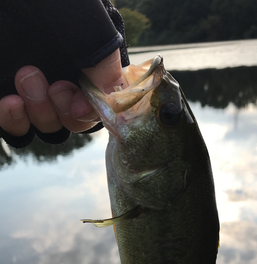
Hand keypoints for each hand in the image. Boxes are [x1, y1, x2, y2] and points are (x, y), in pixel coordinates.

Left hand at [0, 50, 126, 136]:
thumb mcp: (77, 12)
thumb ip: (101, 51)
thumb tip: (112, 93)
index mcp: (85, 54)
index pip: (102, 99)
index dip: (94, 110)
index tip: (82, 107)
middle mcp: (61, 73)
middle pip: (75, 119)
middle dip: (67, 111)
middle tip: (55, 87)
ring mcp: (31, 87)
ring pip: (48, 126)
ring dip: (41, 114)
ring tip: (24, 78)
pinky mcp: (3, 96)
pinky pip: (15, 125)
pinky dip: (14, 121)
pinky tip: (8, 103)